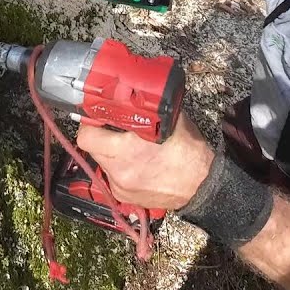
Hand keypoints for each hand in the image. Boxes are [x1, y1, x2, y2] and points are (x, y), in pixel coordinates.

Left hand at [76, 116, 214, 210]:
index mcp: (127, 151)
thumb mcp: (170, 120)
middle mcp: (119, 172)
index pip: (87, 137)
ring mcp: (120, 187)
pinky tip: (135, 162)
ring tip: (128, 145)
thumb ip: (148, 107)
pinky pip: (112, 176)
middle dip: (100, 135)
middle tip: (113, 127)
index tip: (97, 115)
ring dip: (110, 152)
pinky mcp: (125, 197)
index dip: (89, 123)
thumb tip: (135, 92)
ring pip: (102, 162)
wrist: (202, 186)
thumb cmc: (189, 153)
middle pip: (92, 149)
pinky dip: (119, 167)